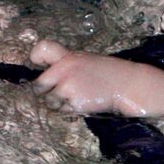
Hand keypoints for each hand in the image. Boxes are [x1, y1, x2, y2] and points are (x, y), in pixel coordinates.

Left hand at [30, 40, 163, 116]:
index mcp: (67, 57)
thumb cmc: (107, 72)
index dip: (35, 60)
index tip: (37, 64)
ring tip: (77, 98)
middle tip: (60, 92)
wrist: (128, 84)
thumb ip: (65, 63)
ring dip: (59, 104)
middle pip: (39, 86)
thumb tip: (44, 69)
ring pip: (51, 102)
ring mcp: (69, 89)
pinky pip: (63, 111)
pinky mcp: (76, 104)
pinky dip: (70, 110)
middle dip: (47, 92)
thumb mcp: (85, 60)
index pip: (39, 52)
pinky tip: (83, 104)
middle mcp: (64, 71)